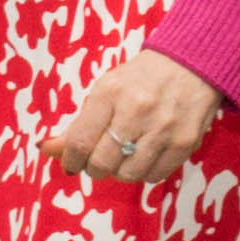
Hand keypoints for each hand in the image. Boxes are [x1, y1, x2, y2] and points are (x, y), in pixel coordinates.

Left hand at [47, 44, 220, 184]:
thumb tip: (47, 149)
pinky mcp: (185, 142)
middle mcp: (137, 111)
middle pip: (102, 163)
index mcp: (110, 93)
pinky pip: (155, 175)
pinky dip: (144, 172)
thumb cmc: (141, 78)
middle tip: (97, 161)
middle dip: (94, 168)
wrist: (192, 65)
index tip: (71, 162)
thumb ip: (78, 123)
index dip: (70, 159)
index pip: (80, 141)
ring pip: (128, 174)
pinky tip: (144, 157)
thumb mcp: (106, 90)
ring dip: (119, 172)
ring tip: (123, 157)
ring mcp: (163, 128)